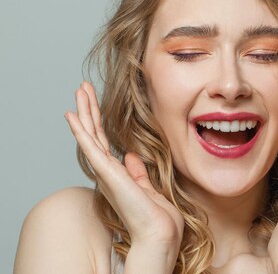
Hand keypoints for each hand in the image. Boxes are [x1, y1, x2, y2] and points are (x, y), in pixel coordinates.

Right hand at [65, 82, 183, 250]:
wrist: (159, 233)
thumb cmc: (156, 217)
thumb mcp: (147, 187)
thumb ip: (137, 172)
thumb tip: (131, 156)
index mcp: (117, 173)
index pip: (104, 141)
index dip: (98, 121)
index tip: (93, 102)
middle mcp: (108, 171)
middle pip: (94, 134)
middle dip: (89, 109)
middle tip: (82, 87)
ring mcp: (106, 172)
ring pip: (90, 135)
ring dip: (84, 111)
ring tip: (78, 91)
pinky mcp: (108, 174)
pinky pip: (91, 148)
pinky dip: (81, 131)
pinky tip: (73, 116)